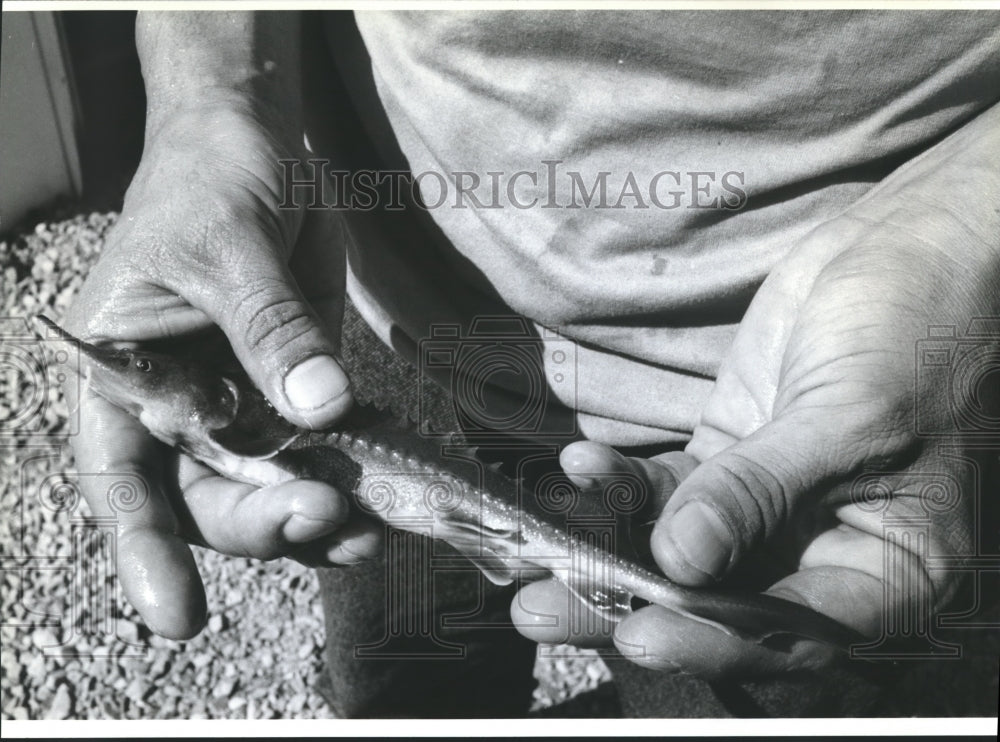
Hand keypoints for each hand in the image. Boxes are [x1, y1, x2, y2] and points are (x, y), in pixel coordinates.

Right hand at [63, 97, 380, 639]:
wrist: (254, 143)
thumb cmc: (209, 177)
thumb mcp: (226, 244)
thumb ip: (270, 329)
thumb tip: (319, 411)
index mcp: (123, 374)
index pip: (121, 477)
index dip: (144, 551)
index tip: (178, 614)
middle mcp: (178, 405)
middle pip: (209, 497)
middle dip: (265, 521)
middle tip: (327, 514)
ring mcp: (241, 404)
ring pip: (270, 489)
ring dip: (317, 518)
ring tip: (372, 531)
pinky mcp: (298, 390)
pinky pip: (321, 453)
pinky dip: (351, 480)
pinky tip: (385, 501)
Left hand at [512, 106, 998, 676]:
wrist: (902, 254)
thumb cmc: (912, 335)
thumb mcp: (845, 418)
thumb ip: (759, 490)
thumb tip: (679, 559)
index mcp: (881, 570)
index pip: (791, 632)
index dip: (713, 641)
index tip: (640, 634)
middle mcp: (819, 551)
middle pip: (718, 603)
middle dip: (630, 607)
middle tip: (545, 612)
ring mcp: (766, 507)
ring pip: (679, 551)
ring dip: (606, 554)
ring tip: (534, 565)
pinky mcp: (727, 460)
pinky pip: (665, 486)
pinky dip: (620, 482)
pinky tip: (581, 468)